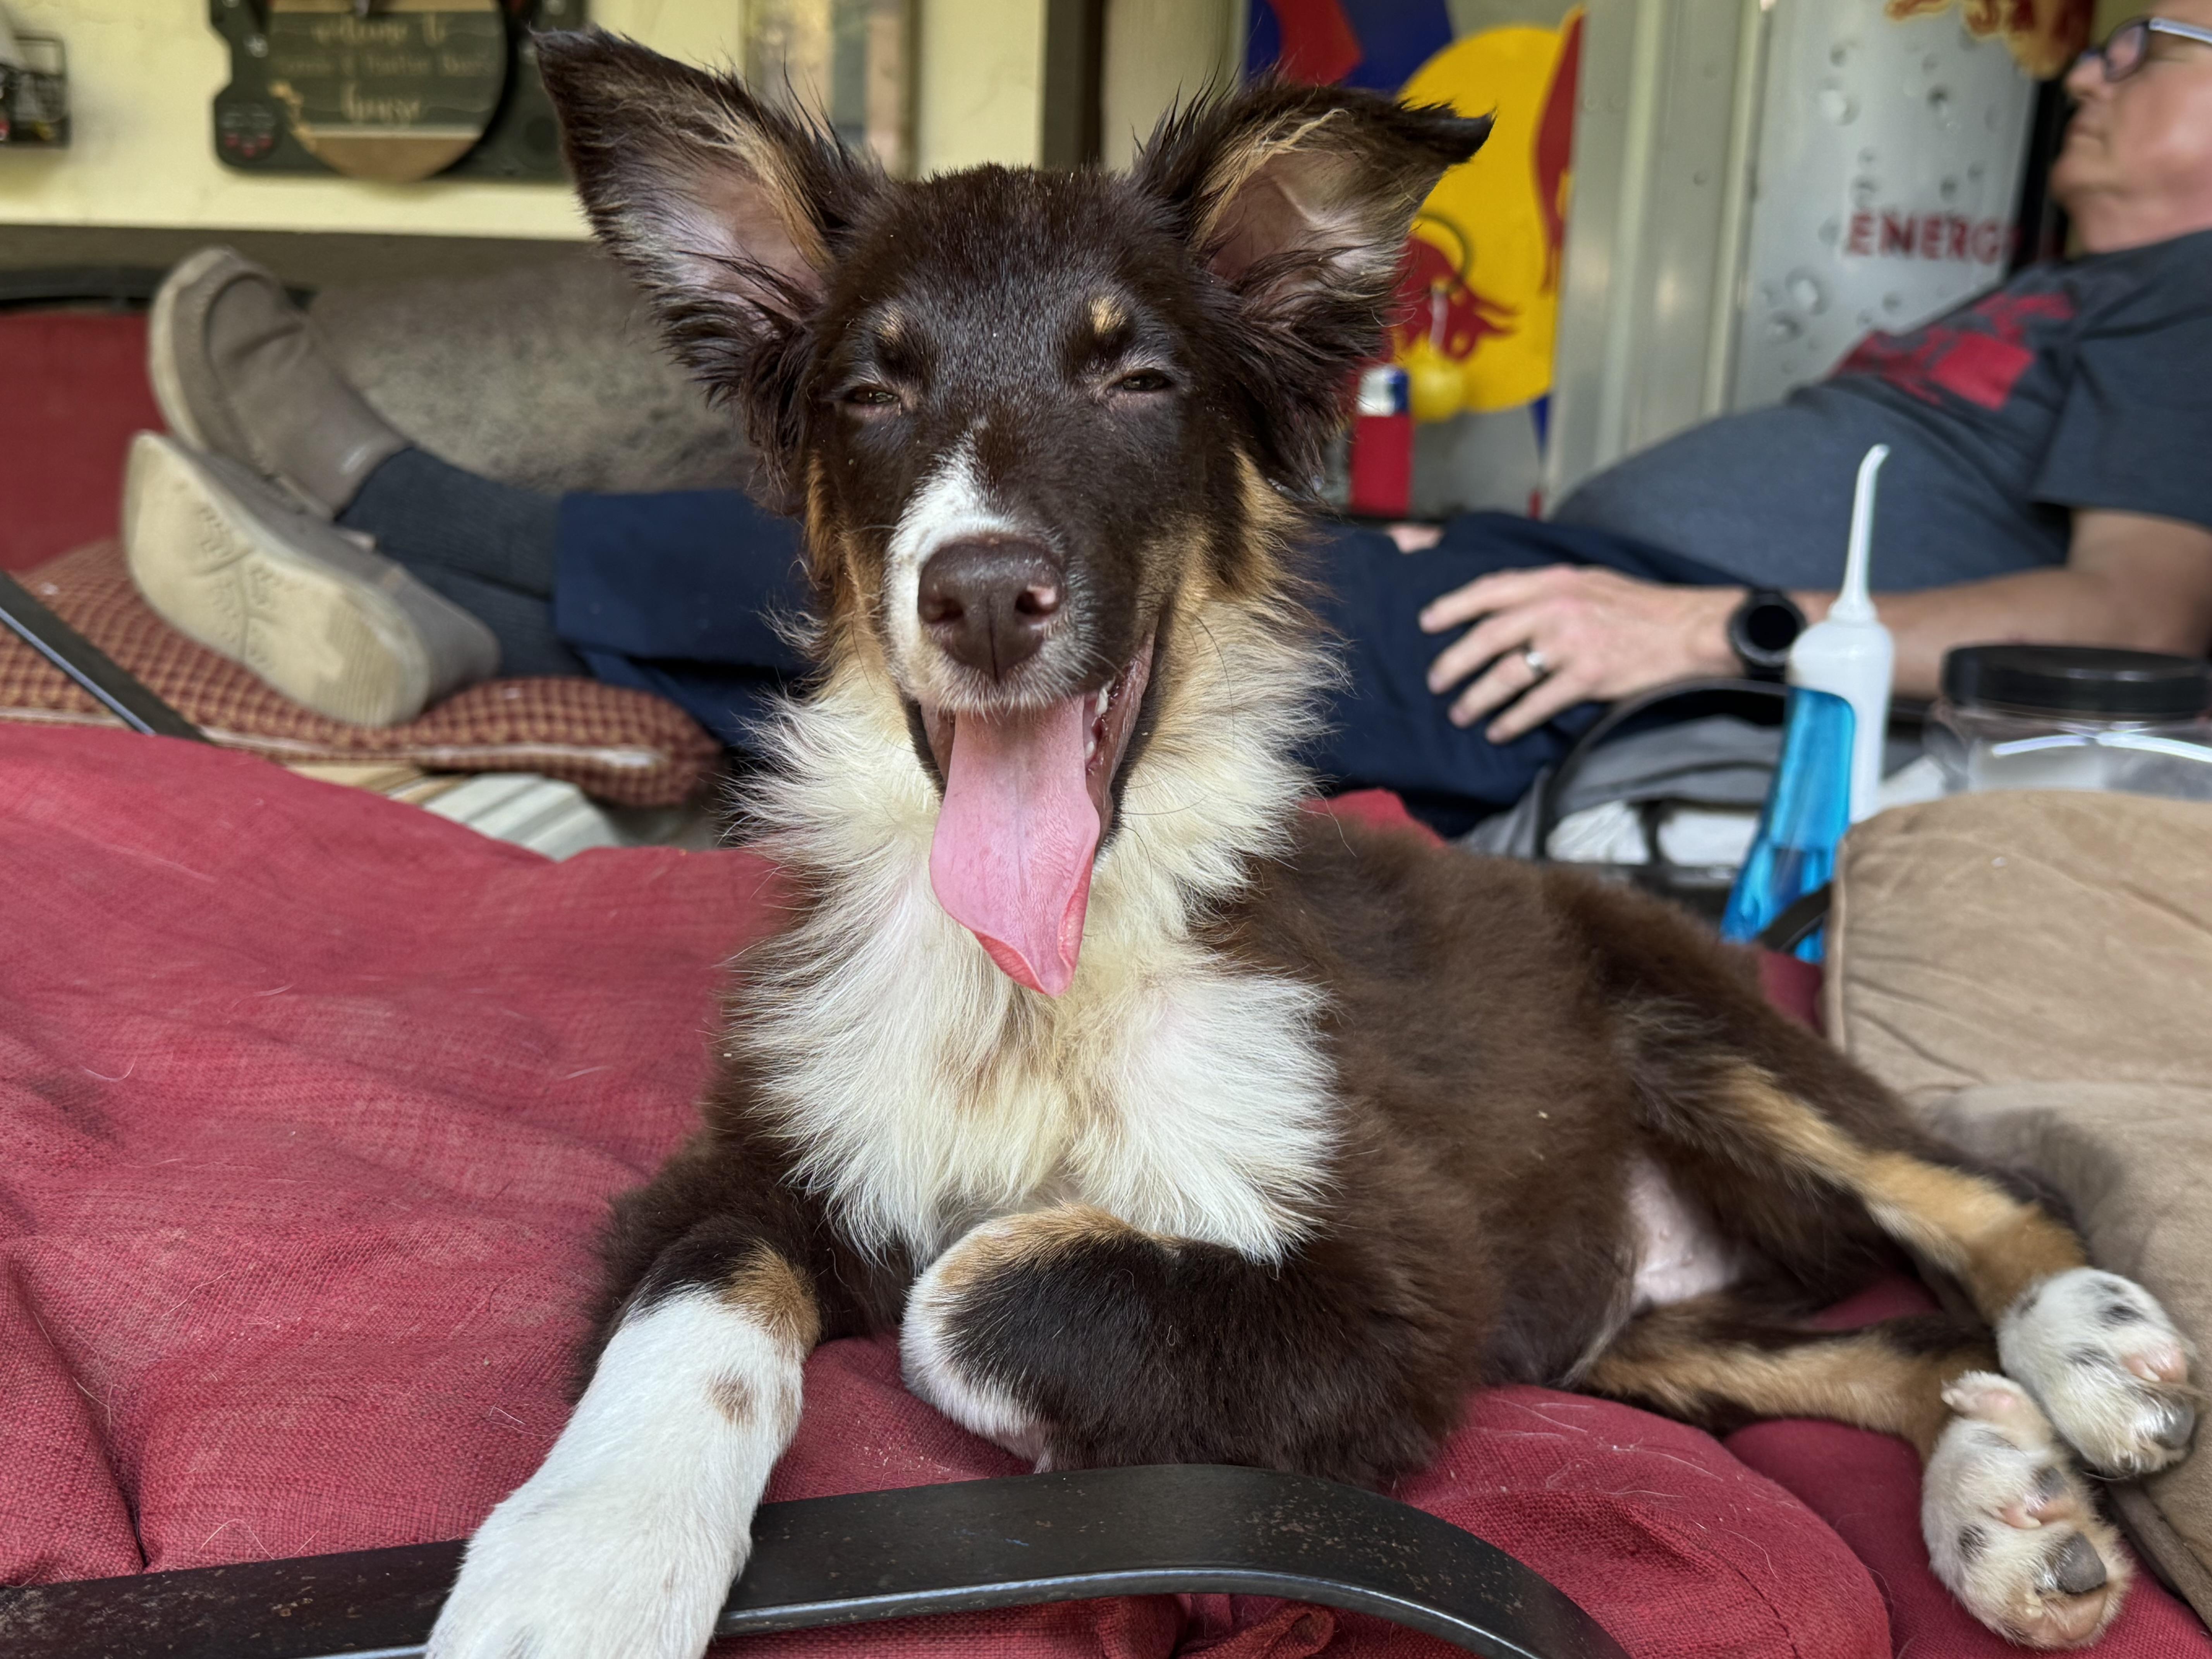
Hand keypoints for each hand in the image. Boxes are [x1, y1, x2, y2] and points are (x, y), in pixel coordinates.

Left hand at [1419, 567, 1742, 741]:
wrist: (1692, 629)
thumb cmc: (1643, 608)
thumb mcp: (1592, 581)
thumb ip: (1551, 590)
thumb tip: (1510, 606)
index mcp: (1556, 581)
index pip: (1491, 589)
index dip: (1454, 606)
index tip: (1427, 622)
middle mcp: (1558, 607)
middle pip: (1488, 636)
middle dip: (1454, 662)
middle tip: (1435, 682)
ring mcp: (1572, 642)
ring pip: (1507, 674)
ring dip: (1478, 697)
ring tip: (1461, 713)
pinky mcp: (1589, 676)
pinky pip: (1537, 703)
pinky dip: (1512, 720)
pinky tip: (1498, 730)